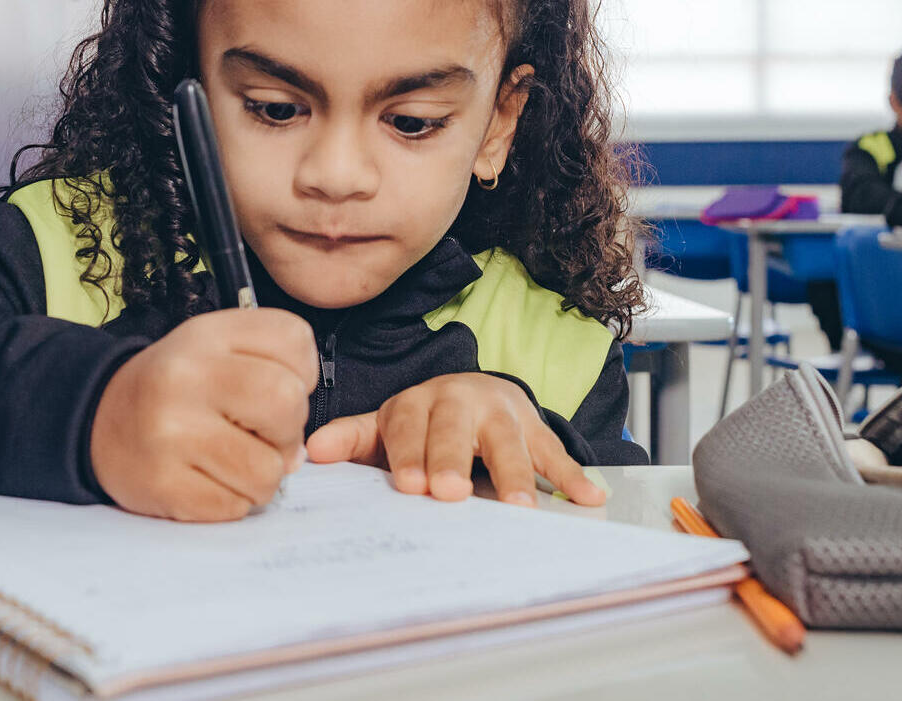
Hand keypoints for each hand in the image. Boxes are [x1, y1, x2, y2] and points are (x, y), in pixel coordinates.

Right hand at [90, 308, 318, 521]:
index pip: (293, 341)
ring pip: (267, 470)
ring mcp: (171, 433)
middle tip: (262, 436)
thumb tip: (298, 449)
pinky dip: (232, 499)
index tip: (278, 386)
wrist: (97, 419)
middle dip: (288, 431)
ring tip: (231, 461)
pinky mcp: (163, 484)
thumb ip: (272, 369)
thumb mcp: (215, 349)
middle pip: (286, 403)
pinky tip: (207, 478)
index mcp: (205, 336)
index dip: (301, 373)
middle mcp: (185, 377)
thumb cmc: (173, 387)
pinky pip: (235, 506)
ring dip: (262, 476)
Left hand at [303, 372, 604, 506]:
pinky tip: (590, 497)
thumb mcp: (387, 425)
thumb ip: (353, 438)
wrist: (476, 393)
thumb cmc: (425, 421)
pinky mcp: (536, 430)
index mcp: (419, 401)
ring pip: (509, 442)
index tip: (408, 485)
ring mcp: (503, 415)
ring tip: (519, 507)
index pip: (409, 423)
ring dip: (515, 474)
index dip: (408, 453)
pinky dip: (573, 476)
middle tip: (450, 492)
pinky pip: (556, 454)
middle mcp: (462, 401)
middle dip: (453, 459)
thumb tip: (311, 452)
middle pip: (457, 429)